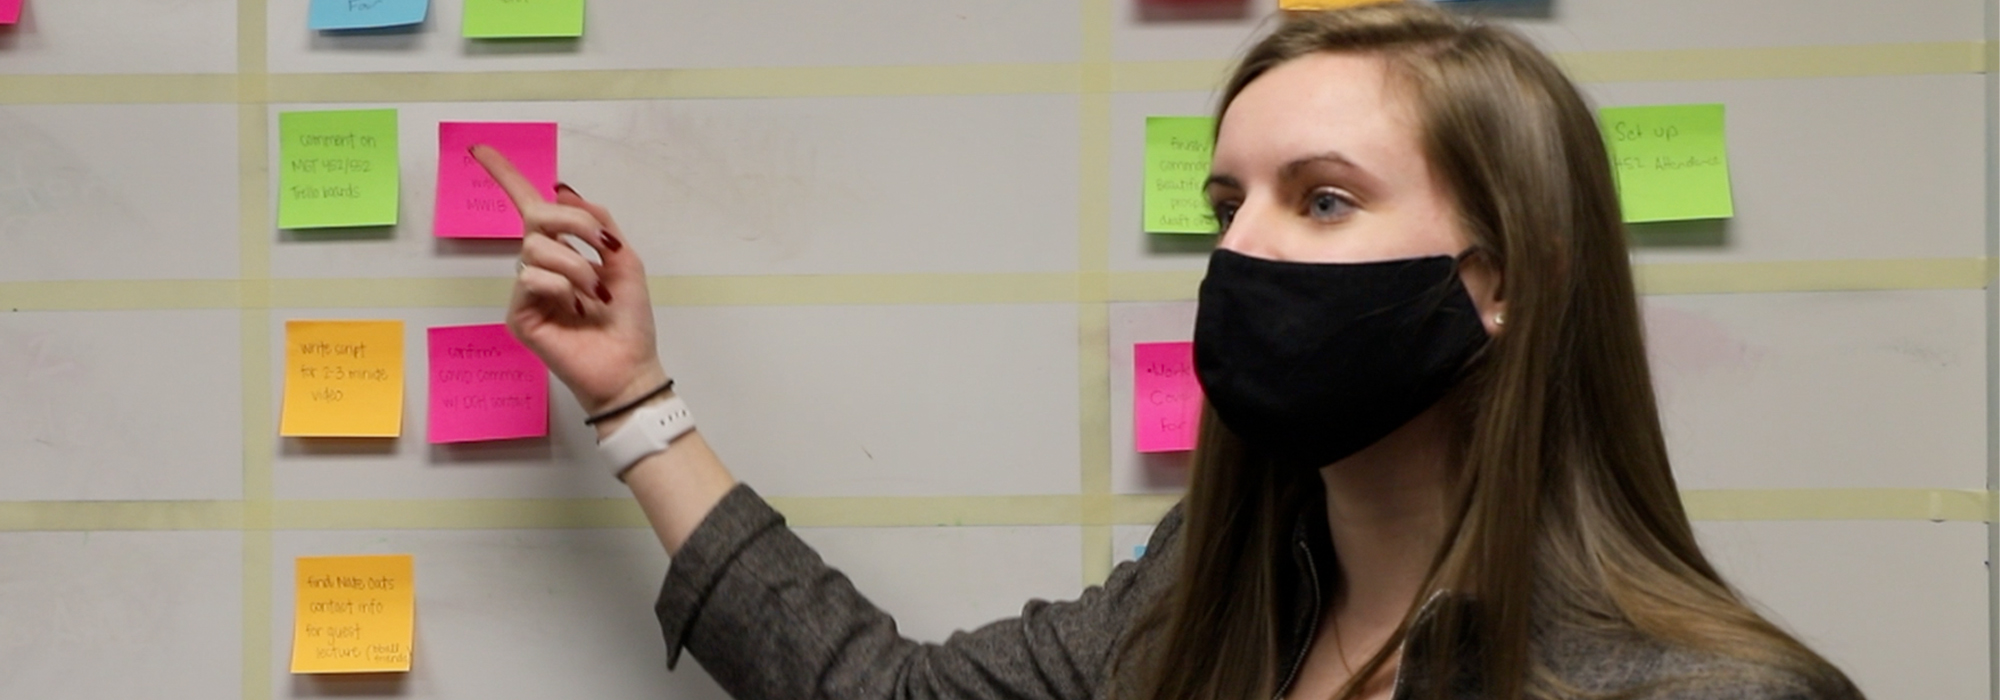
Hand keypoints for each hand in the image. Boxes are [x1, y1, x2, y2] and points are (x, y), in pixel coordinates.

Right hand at [470, 144, 667, 413]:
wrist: (629, 366)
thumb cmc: (628, 318)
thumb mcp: (624, 260)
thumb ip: (597, 221)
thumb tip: (562, 190)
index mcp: (562, 249)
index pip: (528, 206)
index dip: (505, 176)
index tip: (480, 148)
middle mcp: (538, 265)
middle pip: (535, 216)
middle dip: (574, 222)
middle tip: (603, 246)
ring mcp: (526, 290)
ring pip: (536, 249)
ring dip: (576, 266)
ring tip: (595, 296)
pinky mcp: (518, 315)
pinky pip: (532, 279)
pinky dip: (561, 288)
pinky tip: (575, 310)